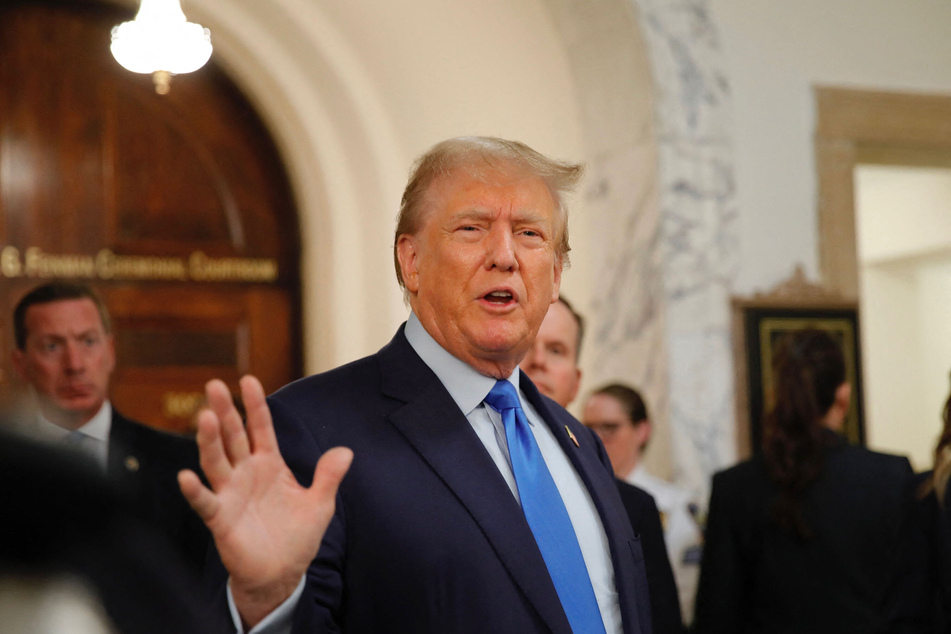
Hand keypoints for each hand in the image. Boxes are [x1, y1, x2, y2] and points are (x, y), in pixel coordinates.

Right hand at [178, 376, 352, 628]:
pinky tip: (186, 477)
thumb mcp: (320, 504)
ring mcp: (231, 494)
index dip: (255, 405)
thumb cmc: (297, 536)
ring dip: (209, 440)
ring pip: (216, 461)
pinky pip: (205, 502)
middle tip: (214, 385)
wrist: (282, 574)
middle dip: (224, 411)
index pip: (260, 428)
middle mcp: (246, 473)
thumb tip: (346, 451)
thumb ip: (329, 476)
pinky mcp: (221, 518)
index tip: (248, 379)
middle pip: (233, 436)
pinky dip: (195, 491)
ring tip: (204, 417)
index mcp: (269, 464)